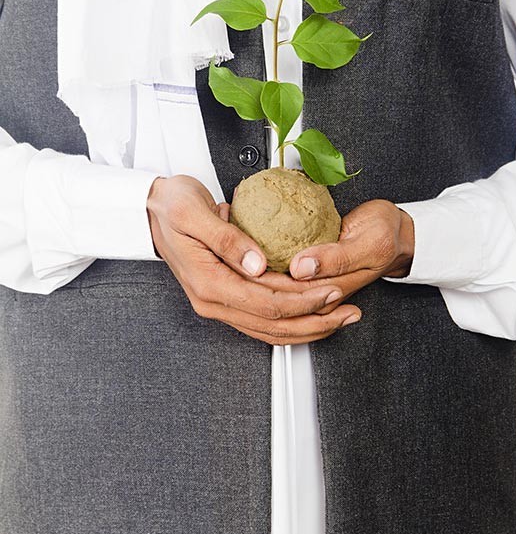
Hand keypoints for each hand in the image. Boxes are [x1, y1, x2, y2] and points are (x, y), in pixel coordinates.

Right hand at [146, 175, 361, 344]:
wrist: (149, 209)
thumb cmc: (171, 205)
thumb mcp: (194, 212)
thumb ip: (227, 240)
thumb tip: (257, 264)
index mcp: (208, 283)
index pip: (265, 303)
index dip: (303, 301)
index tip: (332, 291)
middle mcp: (213, 300)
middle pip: (272, 324)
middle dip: (315, 320)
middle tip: (348, 312)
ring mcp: (218, 303)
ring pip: (269, 329)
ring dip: (308, 326)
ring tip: (340, 318)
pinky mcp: (225, 297)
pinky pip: (263, 319)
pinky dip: (291, 320)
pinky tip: (314, 313)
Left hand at [248, 200, 413, 306]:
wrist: (402, 236)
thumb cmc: (388, 236)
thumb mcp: (369, 242)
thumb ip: (335, 257)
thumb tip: (301, 268)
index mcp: (332, 292)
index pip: (285, 296)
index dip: (257, 280)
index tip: (239, 260)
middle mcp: (321, 297)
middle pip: (275, 301)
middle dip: (246, 281)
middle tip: (227, 257)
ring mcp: (316, 292)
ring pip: (275, 297)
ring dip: (252, 280)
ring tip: (233, 258)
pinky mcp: (313, 280)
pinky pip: (282, 285)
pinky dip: (265, 274)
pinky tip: (252, 257)